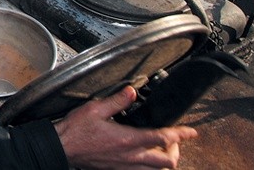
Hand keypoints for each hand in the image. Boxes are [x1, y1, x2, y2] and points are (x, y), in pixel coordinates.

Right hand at [55, 86, 197, 169]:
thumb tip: (131, 91)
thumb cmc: (76, 130)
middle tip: (173, 140)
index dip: (181, 134)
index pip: (163, 138)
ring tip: (160, 149)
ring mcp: (125, 167)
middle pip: (167, 162)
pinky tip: (143, 157)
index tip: (191, 132)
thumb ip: (117, 100)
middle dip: (175, 151)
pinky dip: (149, 167)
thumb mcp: (95, 109)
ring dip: (163, 160)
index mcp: (128, 139)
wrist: (62, 148)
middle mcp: (131, 157)